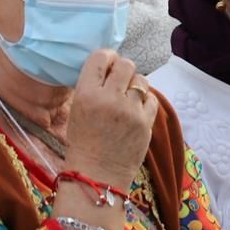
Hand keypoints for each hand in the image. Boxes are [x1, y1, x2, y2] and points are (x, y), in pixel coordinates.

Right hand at [62, 49, 156, 190]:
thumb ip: (92, 86)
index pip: (100, 58)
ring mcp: (130, 111)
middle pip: (125, 65)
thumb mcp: (77, 108)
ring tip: (128, 97)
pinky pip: (152, 98)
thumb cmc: (83, 140)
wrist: (96, 172)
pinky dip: (145, 100)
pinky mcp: (145, 122)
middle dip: (123, 69)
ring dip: (135, 85)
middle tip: (119, 81)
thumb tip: (110, 67)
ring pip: (141, 80)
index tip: (108, 63)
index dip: (107, 57)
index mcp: (86, 93)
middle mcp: (109, 98)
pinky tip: (136, 109)